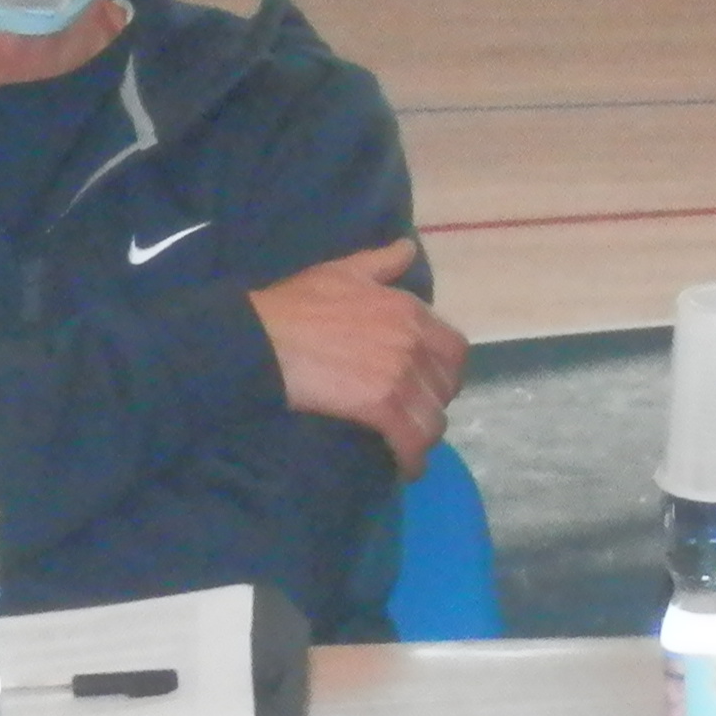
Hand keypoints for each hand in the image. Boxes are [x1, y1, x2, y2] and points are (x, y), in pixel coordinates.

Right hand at [248, 237, 467, 475]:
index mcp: (409, 310)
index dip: (445, 371)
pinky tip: (406, 468)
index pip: (453, 349)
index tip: (430, 383)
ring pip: (433, 418)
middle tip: (416, 416)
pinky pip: (411, 440)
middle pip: (446, 386)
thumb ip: (382, 261)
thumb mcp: (344, 270)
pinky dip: (412, 459)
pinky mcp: (381, 406)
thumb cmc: (297, 305)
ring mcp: (400, 375)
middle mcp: (414, 341)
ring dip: (424, 436)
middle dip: (435, 404)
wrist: (262, 339)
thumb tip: (408, 247)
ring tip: (410, 446)